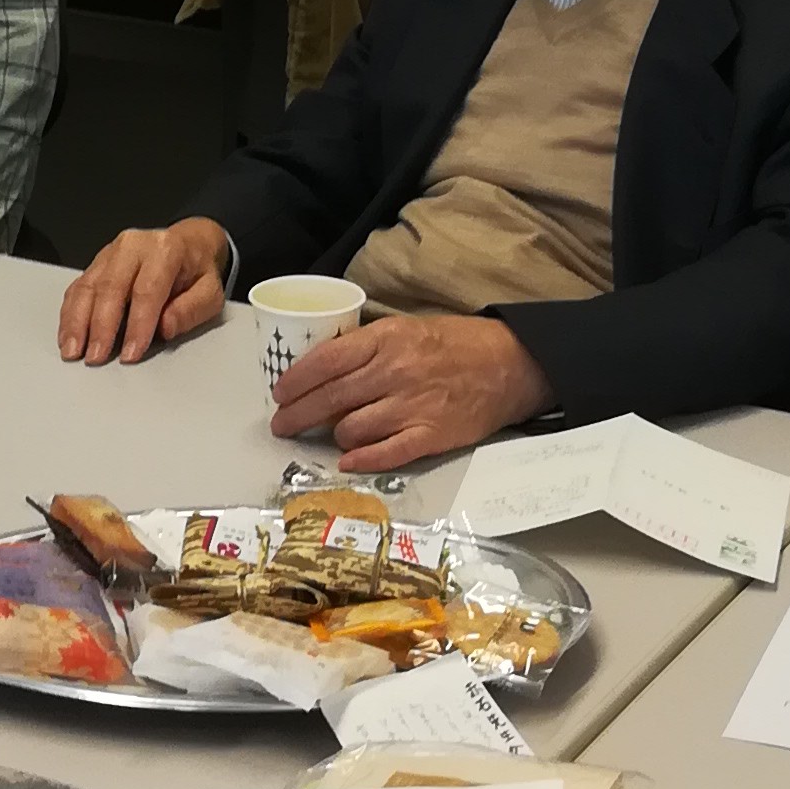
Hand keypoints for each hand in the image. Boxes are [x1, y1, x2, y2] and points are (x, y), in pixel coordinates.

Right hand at [58, 223, 229, 363]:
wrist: (189, 244)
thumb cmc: (197, 271)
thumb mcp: (211, 292)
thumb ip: (191, 310)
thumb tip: (165, 327)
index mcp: (166, 249)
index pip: (147, 289)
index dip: (137, 324)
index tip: (130, 353)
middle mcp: (134, 246)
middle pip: (110, 287)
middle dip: (101, 326)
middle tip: (96, 357)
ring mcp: (111, 252)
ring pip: (88, 286)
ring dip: (77, 322)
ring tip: (73, 351)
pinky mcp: (97, 263)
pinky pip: (78, 287)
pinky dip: (70, 314)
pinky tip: (68, 336)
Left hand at [270, 314, 541, 474]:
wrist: (509, 363)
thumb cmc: (454, 343)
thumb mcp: (405, 328)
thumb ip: (367, 347)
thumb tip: (324, 370)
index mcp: (386, 339)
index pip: (325, 362)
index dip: (295, 381)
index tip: (279, 394)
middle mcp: (395, 372)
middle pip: (330, 399)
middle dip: (298, 416)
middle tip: (282, 425)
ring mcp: (413, 406)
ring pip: (351, 429)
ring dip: (334, 435)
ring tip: (329, 436)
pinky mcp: (431, 436)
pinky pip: (384, 454)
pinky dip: (361, 459)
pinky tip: (348, 460)